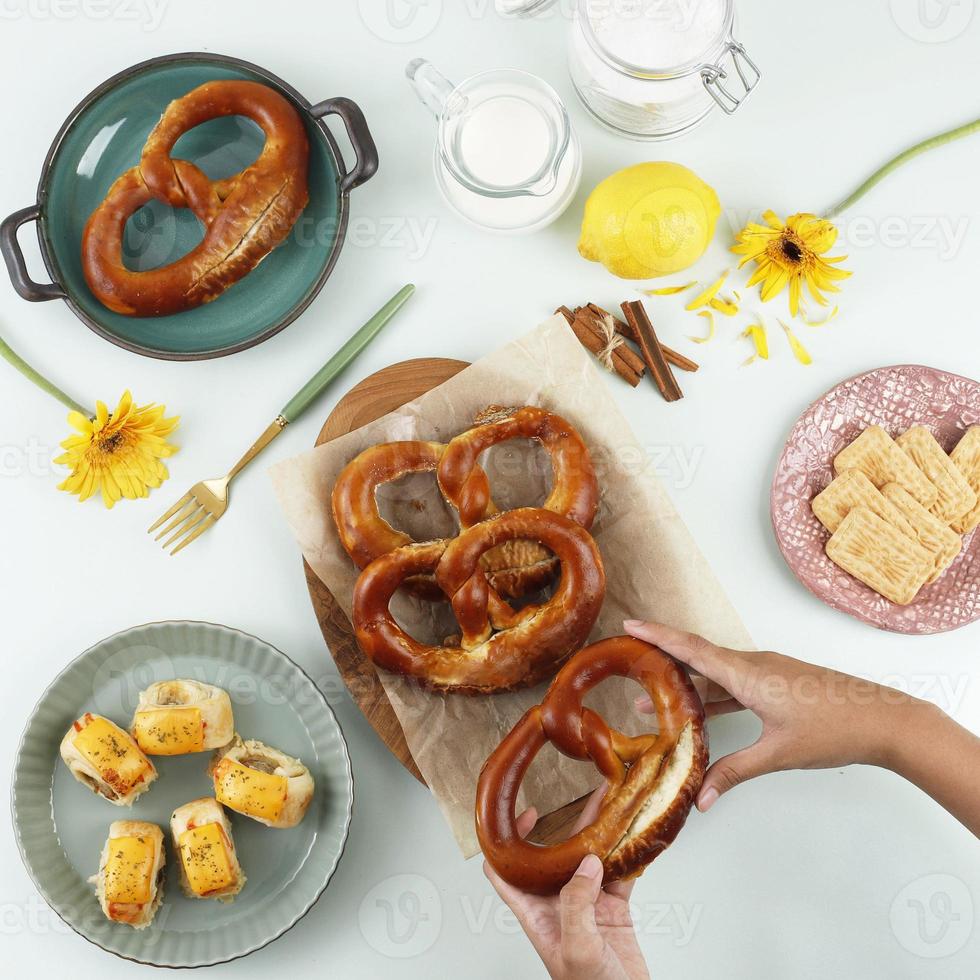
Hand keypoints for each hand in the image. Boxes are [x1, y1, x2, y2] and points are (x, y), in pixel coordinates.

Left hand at [483, 788, 649, 979]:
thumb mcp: (577, 948)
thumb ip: (577, 904)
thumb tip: (587, 863)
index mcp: (535, 913)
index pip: (506, 870)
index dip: (508, 841)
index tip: (526, 815)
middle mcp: (557, 904)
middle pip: (554, 855)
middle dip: (565, 824)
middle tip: (579, 798)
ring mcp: (586, 906)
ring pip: (589, 858)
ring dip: (600, 833)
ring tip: (610, 805)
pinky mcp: (613, 910)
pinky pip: (619, 874)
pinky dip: (627, 855)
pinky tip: (634, 837)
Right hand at [623, 619, 937, 812]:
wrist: (884, 720)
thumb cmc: (833, 730)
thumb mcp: (778, 754)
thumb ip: (734, 772)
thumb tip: (701, 798)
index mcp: (748, 674)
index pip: (691, 649)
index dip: (657, 636)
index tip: (629, 625)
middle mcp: (753, 665)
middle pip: (698, 655)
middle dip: (662, 659)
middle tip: (629, 660)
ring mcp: (767, 672)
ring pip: (716, 671)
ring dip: (686, 682)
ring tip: (655, 701)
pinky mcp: (778, 682)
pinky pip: (734, 680)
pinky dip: (711, 692)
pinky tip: (701, 711)